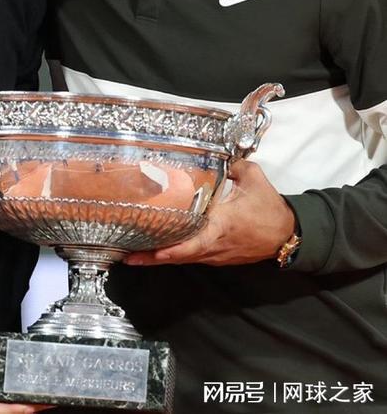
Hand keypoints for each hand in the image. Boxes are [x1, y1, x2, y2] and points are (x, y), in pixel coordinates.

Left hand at [124, 160, 295, 266]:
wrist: (288, 235)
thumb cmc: (269, 208)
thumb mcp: (253, 178)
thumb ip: (232, 164)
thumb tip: (217, 155)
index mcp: (222, 225)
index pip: (193, 242)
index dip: (171, 249)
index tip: (152, 250)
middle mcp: (215, 244)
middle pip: (180, 256)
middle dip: (152, 258)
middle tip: (126, 256)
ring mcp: (216, 254)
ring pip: (184, 259)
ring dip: (159, 258)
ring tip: (132, 254)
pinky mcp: (218, 257)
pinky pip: (192, 257)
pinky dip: (174, 255)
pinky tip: (157, 249)